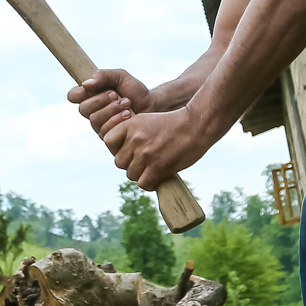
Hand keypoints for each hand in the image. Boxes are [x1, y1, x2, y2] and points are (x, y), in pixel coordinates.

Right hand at [67, 68, 150, 140]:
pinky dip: (117, 121)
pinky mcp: (110, 138)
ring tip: (127, 104)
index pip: (73, 96)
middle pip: (83, 109)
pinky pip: (105, 132)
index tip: (91, 88)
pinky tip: (129, 115)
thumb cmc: (136, 92)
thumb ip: (103, 75)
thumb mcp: (120, 76)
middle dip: (100, 100)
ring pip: (94, 120)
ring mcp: (100, 126)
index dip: (78, 93)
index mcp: (92, 96)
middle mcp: (93, 112)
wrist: (154, 106)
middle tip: (116, 95)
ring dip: (111, 110)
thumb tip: (86, 84)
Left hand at [103, 107, 217, 188]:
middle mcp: (135, 139)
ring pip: (131, 174)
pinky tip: (158, 178)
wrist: (196, 125)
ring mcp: (145, 154)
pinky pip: (143, 183)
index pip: (108, 141)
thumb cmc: (174, 124)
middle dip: (130, 164)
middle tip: (144, 162)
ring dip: (141, 175)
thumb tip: (121, 155)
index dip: (117, 148)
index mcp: (130, 125)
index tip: (128, 150)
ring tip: (153, 169)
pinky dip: (150, 184)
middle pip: (120, 162)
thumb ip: (132, 134)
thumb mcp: (147, 121)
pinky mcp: (157, 167)